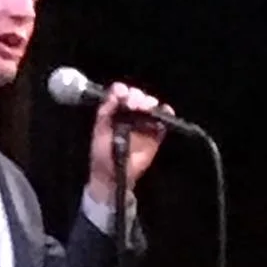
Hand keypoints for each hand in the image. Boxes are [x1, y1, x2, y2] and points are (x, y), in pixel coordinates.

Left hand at [87, 82, 170, 201]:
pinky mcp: (155, 135)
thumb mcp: (99, 129)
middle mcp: (130, 114)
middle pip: (138, 97)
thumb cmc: (102, 153)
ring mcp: (143, 124)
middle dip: (137, 96)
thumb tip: (115, 93)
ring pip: (151, 107)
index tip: (123, 93)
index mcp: (115, 111)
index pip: (121, 94)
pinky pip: (163, 122)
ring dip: (150, 103)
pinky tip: (163, 111)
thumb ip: (106, 111)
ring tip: (146, 108)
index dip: (123, 91)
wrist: (112, 175)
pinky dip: (166, 114)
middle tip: (134, 104)